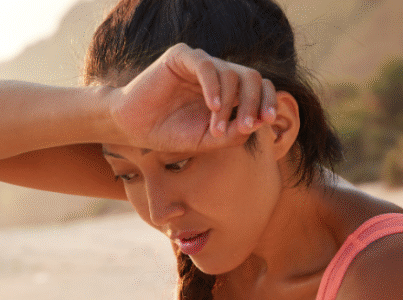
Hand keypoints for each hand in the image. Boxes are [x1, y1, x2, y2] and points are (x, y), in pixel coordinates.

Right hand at [107, 43, 276, 152]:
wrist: (133, 128)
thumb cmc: (169, 133)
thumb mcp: (206, 140)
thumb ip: (233, 133)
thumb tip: (259, 123)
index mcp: (227, 90)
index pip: (259, 87)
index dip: (268, 101)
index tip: (268, 121)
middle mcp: (217, 73)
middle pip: (251, 77)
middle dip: (253, 103)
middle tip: (247, 126)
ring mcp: (200, 63)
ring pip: (231, 73)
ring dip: (229, 104)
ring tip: (216, 128)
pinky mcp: (181, 57)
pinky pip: (207, 66)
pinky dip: (214, 88)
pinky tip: (212, 108)